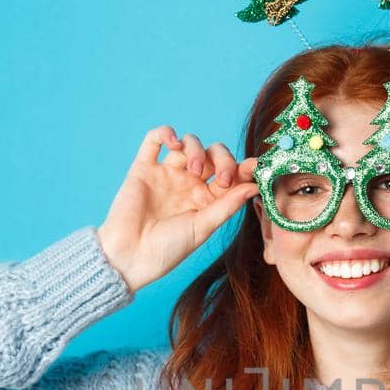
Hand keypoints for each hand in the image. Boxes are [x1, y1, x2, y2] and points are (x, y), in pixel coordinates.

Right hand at [96, 125, 260, 293]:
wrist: (131, 256)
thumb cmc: (168, 249)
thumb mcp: (204, 228)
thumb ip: (228, 205)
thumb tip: (255, 186)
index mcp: (206, 199)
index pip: (230, 175)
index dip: (243, 168)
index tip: (257, 167)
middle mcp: (188, 184)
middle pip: (212, 155)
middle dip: (223, 159)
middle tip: (221, 178)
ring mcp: (167, 174)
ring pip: (188, 143)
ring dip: (196, 149)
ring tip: (194, 170)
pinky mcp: (143, 169)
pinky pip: (153, 140)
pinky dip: (165, 133)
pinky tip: (174, 143)